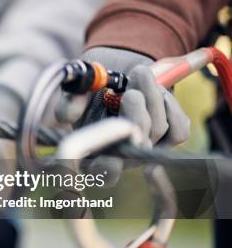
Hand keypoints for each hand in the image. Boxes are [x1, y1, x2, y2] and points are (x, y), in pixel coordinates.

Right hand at [55, 47, 189, 183]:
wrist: (119, 75)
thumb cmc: (92, 90)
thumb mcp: (75, 95)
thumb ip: (69, 104)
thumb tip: (71, 113)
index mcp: (95, 155)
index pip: (104, 173)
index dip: (109, 165)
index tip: (113, 144)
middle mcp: (123, 159)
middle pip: (136, 151)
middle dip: (136, 117)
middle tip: (131, 93)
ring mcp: (147, 151)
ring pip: (158, 131)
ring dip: (151, 97)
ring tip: (139, 74)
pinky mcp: (170, 139)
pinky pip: (179, 129)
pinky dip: (170, 105)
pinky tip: (157, 90)